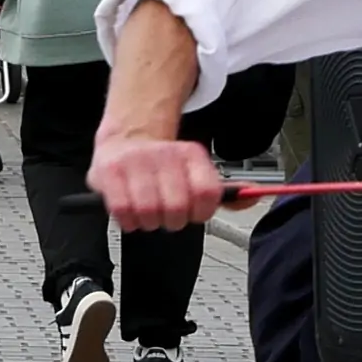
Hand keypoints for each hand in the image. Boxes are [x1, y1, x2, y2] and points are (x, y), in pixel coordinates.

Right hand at [92, 126, 231, 232]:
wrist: (127, 141)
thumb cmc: (164, 167)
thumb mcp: (197, 173)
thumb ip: (227, 192)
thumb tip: (253, 198)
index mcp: (190, 153)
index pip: (208, 193)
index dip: (202, 212)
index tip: (195, 213)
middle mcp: (163, 154)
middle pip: (177, 207)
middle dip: (174, 220)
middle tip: (169, 215)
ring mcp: (134, 161)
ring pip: (149, 211)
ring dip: (150, 221)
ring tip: (149, 213)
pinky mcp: (108, 172)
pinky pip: (123, 210)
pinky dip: (129, 220)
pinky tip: (132, 213)